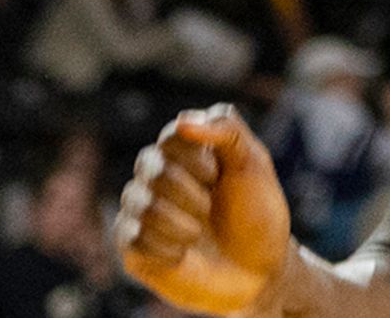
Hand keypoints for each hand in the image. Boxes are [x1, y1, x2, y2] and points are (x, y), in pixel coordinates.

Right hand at [116, 106, 292, 315]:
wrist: (258, 268)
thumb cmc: (257, 213)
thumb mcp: (253, 164)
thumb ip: (227, 131)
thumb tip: (182, 121)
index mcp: (187, 153)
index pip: (170, 136)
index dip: (192, 156)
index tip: (216, 175)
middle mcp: (158, 179)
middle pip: (150, 166)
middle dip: (186, 189)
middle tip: (209, 207)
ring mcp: (143, 213)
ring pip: (138, 202)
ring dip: (177, 220)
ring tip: (198, 233)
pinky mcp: (134, 248)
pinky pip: (131, 237)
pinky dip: (164, 246)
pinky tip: (182, 254)